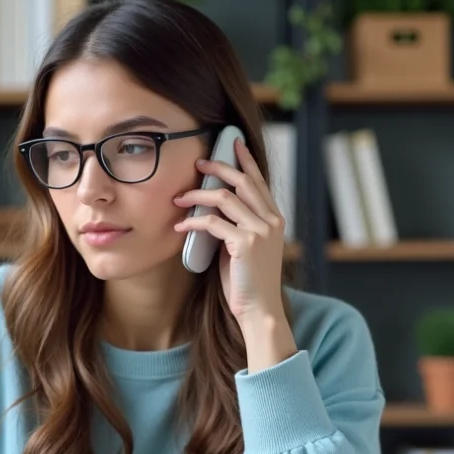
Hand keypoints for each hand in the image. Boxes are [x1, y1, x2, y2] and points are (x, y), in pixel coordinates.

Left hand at [173, 137, 286, 325]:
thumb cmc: (247, 282)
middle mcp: (271, 221)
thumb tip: (211, 209)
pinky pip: (212, 222)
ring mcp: (260, 231)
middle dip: (219, 167)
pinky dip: (192, 220)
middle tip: (198, 162)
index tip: (233, 144)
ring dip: (197, 194)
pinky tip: (179, 224)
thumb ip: (235, 226)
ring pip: (225, 198)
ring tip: (178, 197)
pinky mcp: (245, 243)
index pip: (259, 182)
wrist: (259, 309)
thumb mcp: (243, 247)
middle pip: (243, 181)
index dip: (246, 161)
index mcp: (274, 220)